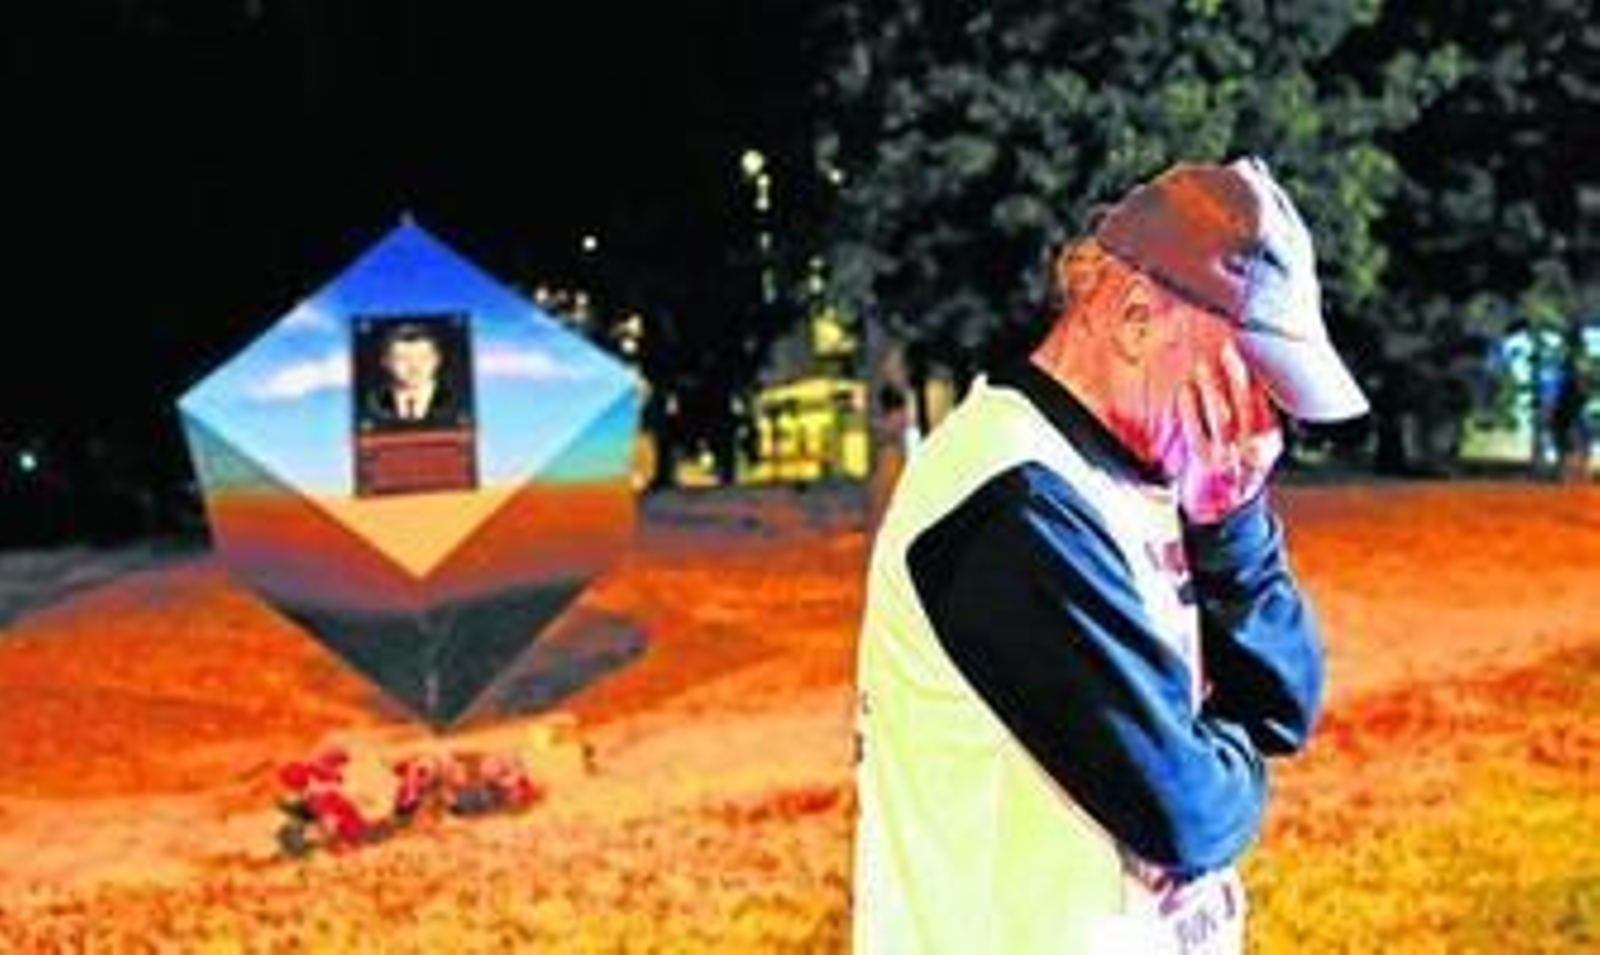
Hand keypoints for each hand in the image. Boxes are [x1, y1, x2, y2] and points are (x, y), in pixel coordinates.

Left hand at [1176, 348, 1282, 523]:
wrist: (1224, 512)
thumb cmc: (1238, 470)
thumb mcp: (1257, 445)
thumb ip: (1256, 417)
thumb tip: (1246, 376)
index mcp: (1271, 440)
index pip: (1265, 401)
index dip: (1254, 374)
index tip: (1245, 349)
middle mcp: (1254, 448)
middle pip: (1246, 404)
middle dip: (1236, 374)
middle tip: (1226, 349)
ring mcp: (1230, 456)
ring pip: (1222, 416)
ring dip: (1211, 388)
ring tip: (1203, 366)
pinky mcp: (1205, 464)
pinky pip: (1197, 432)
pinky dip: (1189, 410)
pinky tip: (1184, 391)